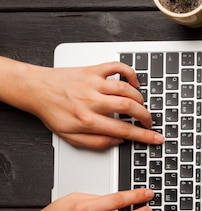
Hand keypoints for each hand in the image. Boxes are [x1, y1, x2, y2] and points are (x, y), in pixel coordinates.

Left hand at [27, 62, 163, 148]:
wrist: (35, 90)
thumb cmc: (52, 112)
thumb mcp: (70, 137)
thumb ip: (96, 143)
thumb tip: (118, 141)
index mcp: (88, 120)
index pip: (124, 129)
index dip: (144, 135)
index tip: (157, 138)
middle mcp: (92, 101)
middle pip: (129, 107)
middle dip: (146, 116)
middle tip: (149, 122)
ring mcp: (93, 83)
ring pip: (126, 89)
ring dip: (140, 98)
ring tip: (141, 106)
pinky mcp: (93, 70)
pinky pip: (117, 67)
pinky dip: (130, 73)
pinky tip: (133, 82)